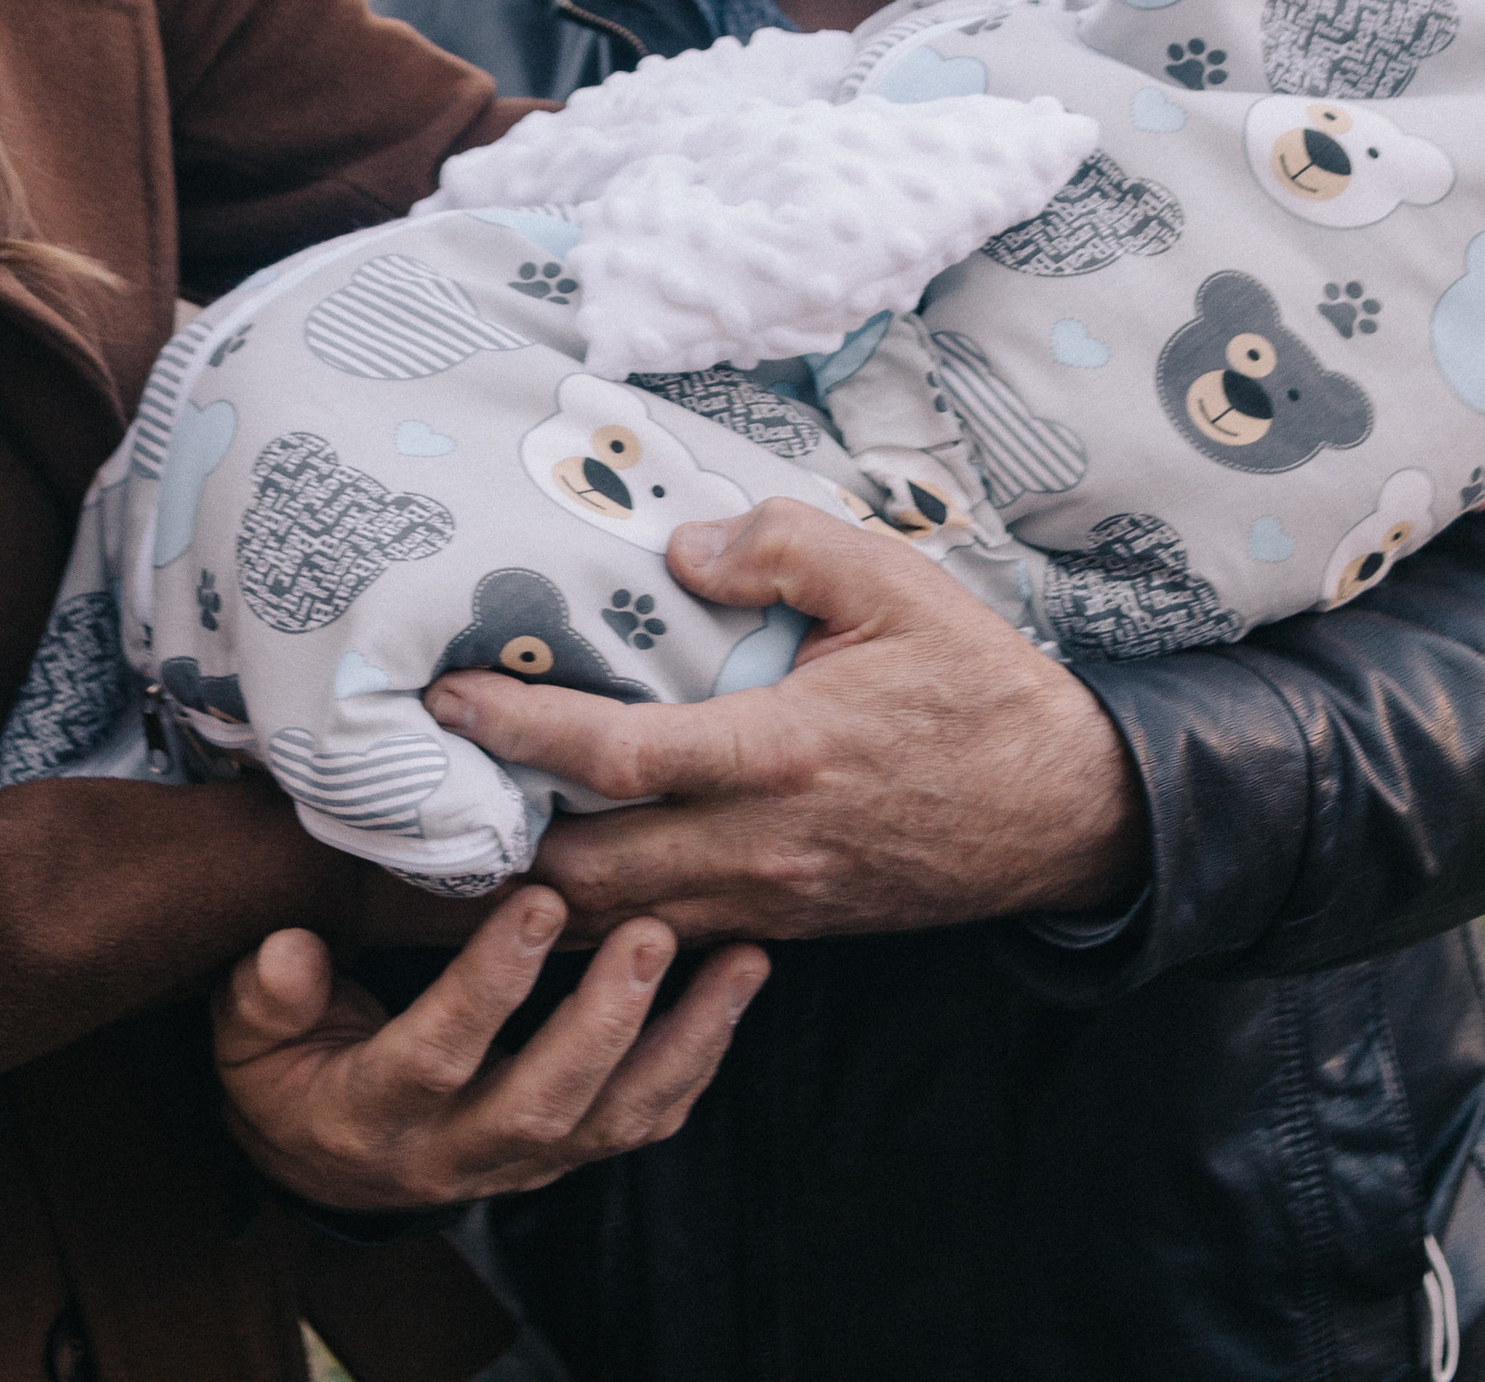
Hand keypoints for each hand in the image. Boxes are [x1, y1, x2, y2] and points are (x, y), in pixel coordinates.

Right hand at [211, 886, 768, 1212]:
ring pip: (613, 1123)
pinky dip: (698, 1062)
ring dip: (683, 1043)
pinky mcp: (561, 1155)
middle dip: (604, 1020)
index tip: (534, 900)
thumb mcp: (249, 1030)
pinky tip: (736, 992)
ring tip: (738, 961)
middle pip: (544, 1105)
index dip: (488, 986)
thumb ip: (268, 992)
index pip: (437, 1056)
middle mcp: (455, 1154)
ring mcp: (518, 1163)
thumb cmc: (285, 1064)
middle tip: (651, 931)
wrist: (319, 1153)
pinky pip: (641, 1124)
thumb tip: (289, 949)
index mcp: (372, 1117)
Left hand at [424, 498, 1145, 943]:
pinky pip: (669, 938)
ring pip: (618, 927)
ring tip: (463, 841)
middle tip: (418, 797)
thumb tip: (681, 549)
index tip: (446, 699)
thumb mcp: (894, 582)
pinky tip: (562, 875)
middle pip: (586, 877)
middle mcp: (761, 846)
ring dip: (537, 893)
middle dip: (492, 850)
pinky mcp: (785, 928)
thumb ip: (783, 546)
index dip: (518, 734)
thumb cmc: (975, 683)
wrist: (1066, 810)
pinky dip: (603, 921)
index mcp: (780, 752)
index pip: (616, 760)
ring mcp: (771, 902)